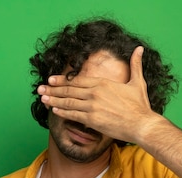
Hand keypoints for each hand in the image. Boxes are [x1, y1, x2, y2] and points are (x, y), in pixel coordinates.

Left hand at [37, 46, 157, 143]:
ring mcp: (92, 107)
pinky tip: (54, 110)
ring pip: (68, 103)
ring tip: (42, 99)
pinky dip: (62, 112)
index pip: (77, 81)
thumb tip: (139, 49)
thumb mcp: (138, 82)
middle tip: (39, 89)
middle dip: (52, 90)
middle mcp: (95, 93)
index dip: (62, 81)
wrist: (142, 124)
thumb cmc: (140, 106)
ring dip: (53, 100)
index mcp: (103, 83)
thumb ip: (135, 65)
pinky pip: (73, 115)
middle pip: (69, 91)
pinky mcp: (92, 120)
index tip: (51, 80)